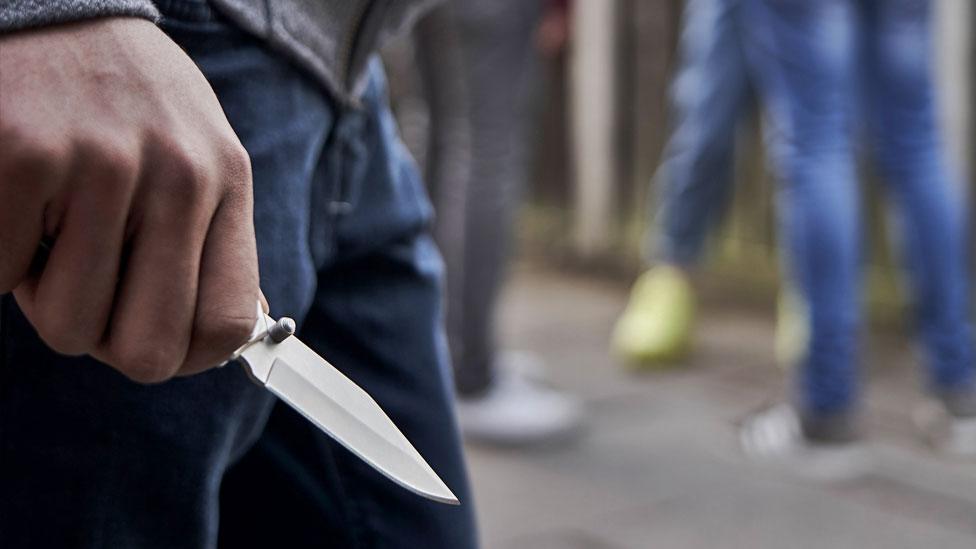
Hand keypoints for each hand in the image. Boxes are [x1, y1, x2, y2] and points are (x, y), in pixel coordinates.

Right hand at [0, 18, 260, 382]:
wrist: (54, 7)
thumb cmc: (128, 101)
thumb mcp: (198, 158)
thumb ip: (210, 242)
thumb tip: (228, 340)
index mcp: (224, 181)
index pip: (227, 326)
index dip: (185, 355)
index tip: (151, 335)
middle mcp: (176, 176)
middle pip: (148, 351)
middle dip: (106, 336)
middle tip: (87, 282)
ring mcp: (100, 166)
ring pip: (67, 325)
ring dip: (45, 291)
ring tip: (52, 223)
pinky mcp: (21, 157)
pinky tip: (19, 198)